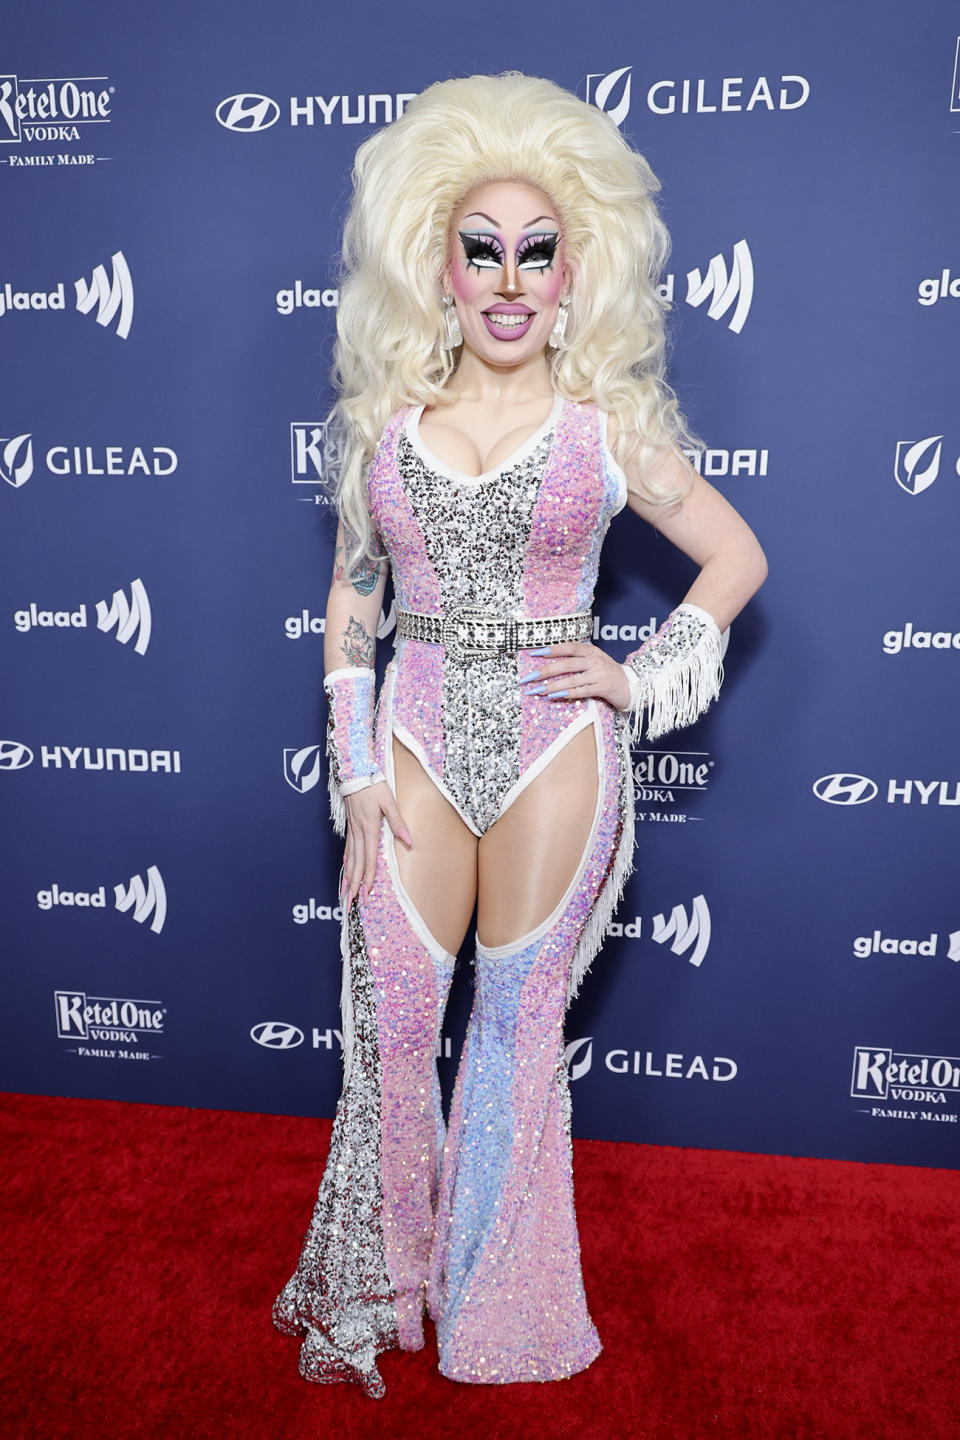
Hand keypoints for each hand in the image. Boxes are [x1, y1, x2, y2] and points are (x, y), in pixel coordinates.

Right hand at [341, 782, 411, 907]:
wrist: (355, 772)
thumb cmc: (374, 786)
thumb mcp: (389, 801)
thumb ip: (398, 822)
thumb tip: (409, 840)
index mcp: (369, 828)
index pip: (369, 859)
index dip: (368, 878)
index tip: (366, 894)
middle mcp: (359, 832)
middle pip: (356, 864)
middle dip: (354, 886)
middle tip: (350, 904)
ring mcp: (353, 830)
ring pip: (350, 859)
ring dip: (348, 878)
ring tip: (345, 894)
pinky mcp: (351, 826)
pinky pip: (347, 848)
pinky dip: (347, 862)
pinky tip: (346, 869)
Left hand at [520, 641, 631, 709]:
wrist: (633, 685)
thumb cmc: (608, 673)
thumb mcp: (595, 660)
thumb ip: (578, 658)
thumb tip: (552, 660)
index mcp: (591, 651)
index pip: (568, 647)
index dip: (551, 649)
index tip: (533, 653)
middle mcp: (595, 660)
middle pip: (566, 664)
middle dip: (544, 671)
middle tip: (528, 677)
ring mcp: (599, 674)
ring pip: (571, 680)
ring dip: (551, 686)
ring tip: (536, 691)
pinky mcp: (603, 688)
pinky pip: (581, 691)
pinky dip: (566, 694)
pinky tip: (553, 696)